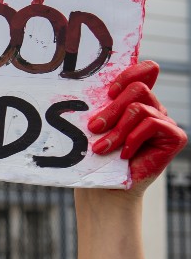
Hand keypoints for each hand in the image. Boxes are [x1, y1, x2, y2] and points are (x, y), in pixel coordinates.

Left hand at [88, 61, 186, 191]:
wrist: (106, 188)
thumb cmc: (97, 157)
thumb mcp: (96, 126)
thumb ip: (100, 106)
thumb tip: (82, 85)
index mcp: (136, 101)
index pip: (145, 70)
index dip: (129, 74)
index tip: (108, 92)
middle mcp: (154, 107)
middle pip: (137, 89)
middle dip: (111, 109)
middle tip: (94, 127)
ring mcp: (165, 121)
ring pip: (139, 108)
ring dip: (116, 130)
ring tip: (101, 148)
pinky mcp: (175, 136)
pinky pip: (151, 124)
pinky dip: (132, 139)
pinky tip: (124, 154)